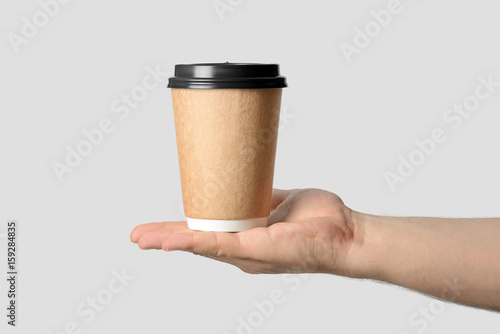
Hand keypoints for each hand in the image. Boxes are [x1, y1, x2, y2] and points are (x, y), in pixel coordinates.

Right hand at [130, 188, 364, 275]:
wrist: (346, 232)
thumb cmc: (319, 219)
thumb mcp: (280, 200)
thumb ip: (258, 195)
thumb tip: (243, 178)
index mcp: (246, 236)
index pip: (206, 232)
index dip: (181, 229)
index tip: (160, 225)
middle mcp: (242, 249)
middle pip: (196, 242)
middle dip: (165, 238)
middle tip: (137, 236)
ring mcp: (246, 252)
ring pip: (200, 245)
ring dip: (169, 241)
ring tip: (142, 238)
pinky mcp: (254, 250)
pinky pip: (217, 246)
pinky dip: (191, 243)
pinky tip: (170, 242)